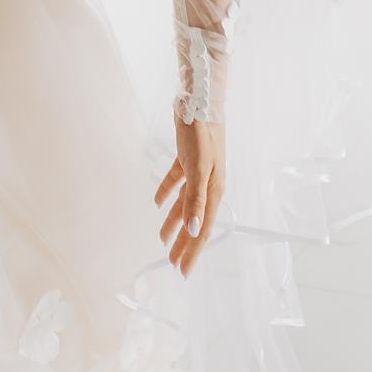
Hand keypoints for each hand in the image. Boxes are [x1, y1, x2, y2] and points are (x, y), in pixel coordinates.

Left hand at [155, 116, 225, 275]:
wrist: (199, 100)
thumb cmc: (203, 133)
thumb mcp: (199, 169)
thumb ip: (195, 200)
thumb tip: (194, 230)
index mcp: (214, 190)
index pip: (202, 229)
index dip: (192, 251)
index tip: (183, 270)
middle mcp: (208, 184)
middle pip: (194, 221)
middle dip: (183, 242)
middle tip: (172, 262)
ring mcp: (199, 171)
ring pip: (185, 204)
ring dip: (173, 221)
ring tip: (162, 238)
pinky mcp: (188, 158)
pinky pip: (177, 182)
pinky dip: (167, 192)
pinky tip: (157, 201)